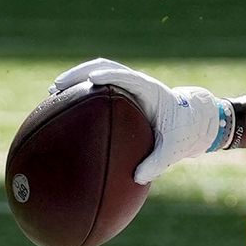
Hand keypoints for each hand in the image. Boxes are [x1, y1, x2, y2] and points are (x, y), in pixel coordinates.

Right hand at [50, 58, 231, 183]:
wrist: (192, 121)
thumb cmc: (184, 133)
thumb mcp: (174, 149)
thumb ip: (159, 163)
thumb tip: (138, 178)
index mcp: (151, 91)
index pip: (127, 77)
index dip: (109, 76)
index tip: (92, 80)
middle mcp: (137, 83)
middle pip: (105, 67)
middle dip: (79, 73)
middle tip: (58, 87)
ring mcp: (128, 86)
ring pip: (98, 73)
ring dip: (75, 79)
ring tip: (53, 94)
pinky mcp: (122, 93)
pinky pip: (99, 87)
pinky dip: (81, 92)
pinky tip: (64, 106)